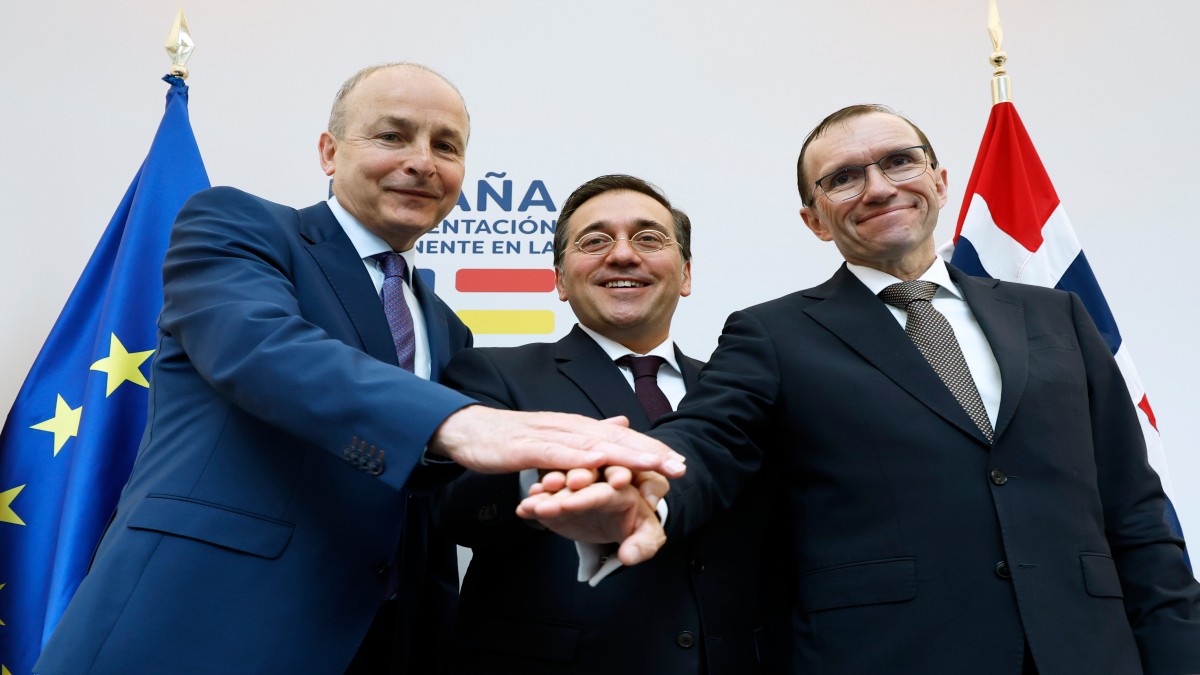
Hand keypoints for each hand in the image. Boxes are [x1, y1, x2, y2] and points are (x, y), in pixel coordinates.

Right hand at [429, 406, 685, 477]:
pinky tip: (600, 464)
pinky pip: (558, 455)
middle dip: (650, 453)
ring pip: (594, 445)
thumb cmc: (510, 439)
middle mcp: (569, 427)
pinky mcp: (529, 447)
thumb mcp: (555, 438)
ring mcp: (550, 436)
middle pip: (616, 439)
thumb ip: (588, 434)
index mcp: (577, 428)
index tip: (679, 464)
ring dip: (625, 454)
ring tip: (653, 465)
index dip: (651, 450)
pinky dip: (581, 459)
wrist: (467, 430)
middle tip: (680, 467)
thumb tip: (623, 423)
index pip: (621, 438)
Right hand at [517, 466, 668, 565]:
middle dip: (562, 491)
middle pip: (580, 482)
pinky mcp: (562, 499)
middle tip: (547, 499)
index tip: (570, 505)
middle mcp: (598, 482)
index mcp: (623, 488)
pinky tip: (523, 509)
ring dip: (546, 495)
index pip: (606, 490)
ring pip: (560, 487)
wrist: (621, 526)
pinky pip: (548, 498)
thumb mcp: (646, 537)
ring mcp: (577, 490)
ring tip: (532, 504)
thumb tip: (628, 556)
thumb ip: (641, 546)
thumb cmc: (637, 528)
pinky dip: (535, 504)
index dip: (588, 496)